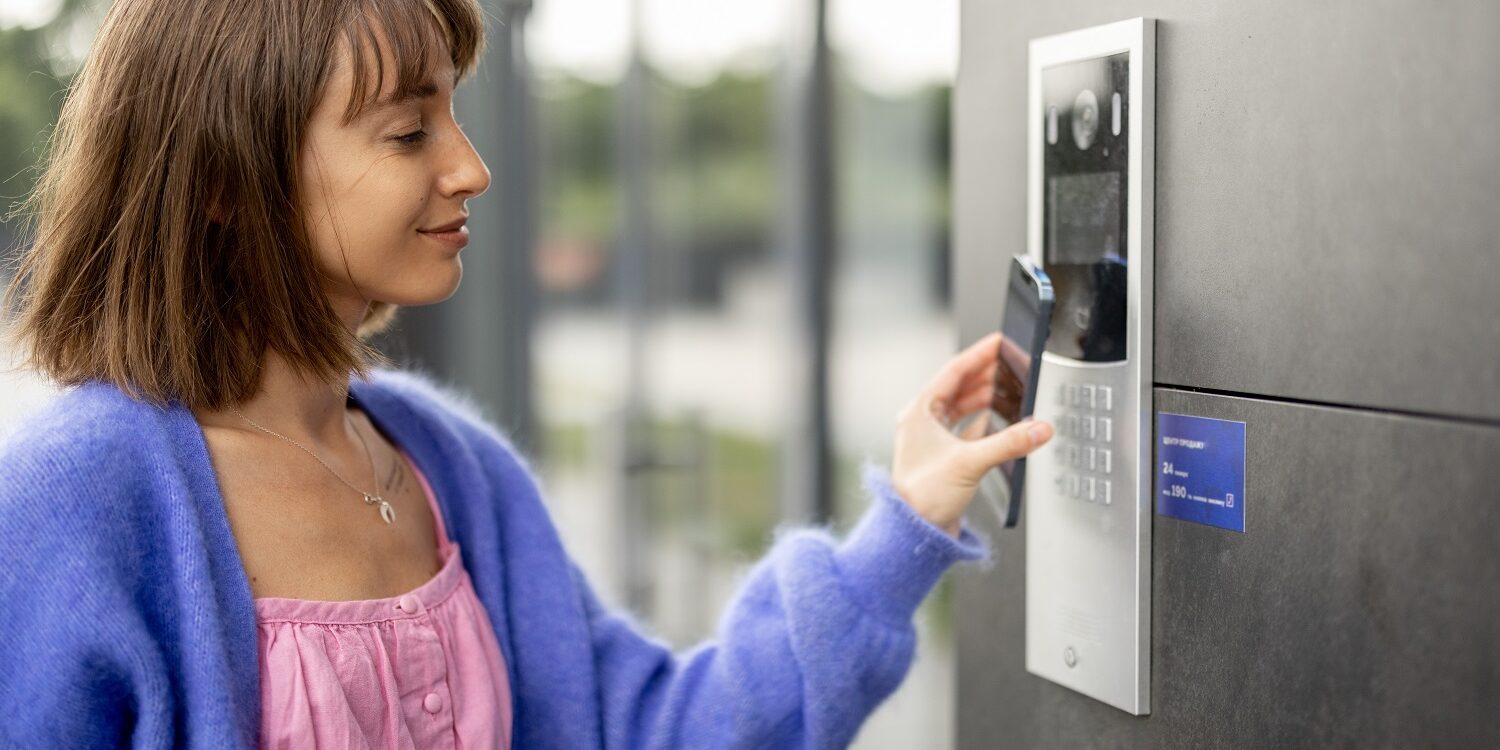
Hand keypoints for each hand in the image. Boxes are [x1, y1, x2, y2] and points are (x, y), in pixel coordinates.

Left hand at [891, 332, 1053, 536]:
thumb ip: (1009, 442)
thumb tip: (1038, 428)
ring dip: (982, 398)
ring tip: (1004, 388)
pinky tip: (994, 420)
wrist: (914, 531)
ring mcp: (930, 440)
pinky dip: (980, 422)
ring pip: (960, 408)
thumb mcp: (970, 462)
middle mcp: (922, 423)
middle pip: (956, 387)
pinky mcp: (941, 457)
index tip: (997, 342)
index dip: (977, 355)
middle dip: (983, 375)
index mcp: (919, 412)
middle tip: (1006, 363)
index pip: (952, 372)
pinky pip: (963, 430)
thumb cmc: (922, 496)